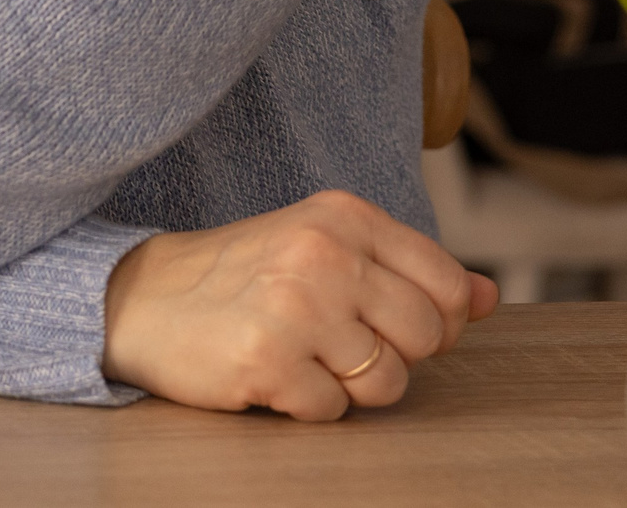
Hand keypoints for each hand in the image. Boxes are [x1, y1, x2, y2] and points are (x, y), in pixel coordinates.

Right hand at [100, 189, 498, 420]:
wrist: (136, 297)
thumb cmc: (239, 276)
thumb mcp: (322, 249)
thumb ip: (406, 270)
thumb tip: (491, 297)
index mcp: (342, 216)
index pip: (449, 287)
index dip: (429, 321)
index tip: (380, 319)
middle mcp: (323, 253)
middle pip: (426, 339)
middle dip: (388, 355)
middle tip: (329, 339)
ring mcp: (295, 306)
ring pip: (387, 382)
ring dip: (347, 386)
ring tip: (297, 354)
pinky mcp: (267, 360)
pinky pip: (332, 410)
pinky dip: (303, 404)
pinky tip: (267, 372)